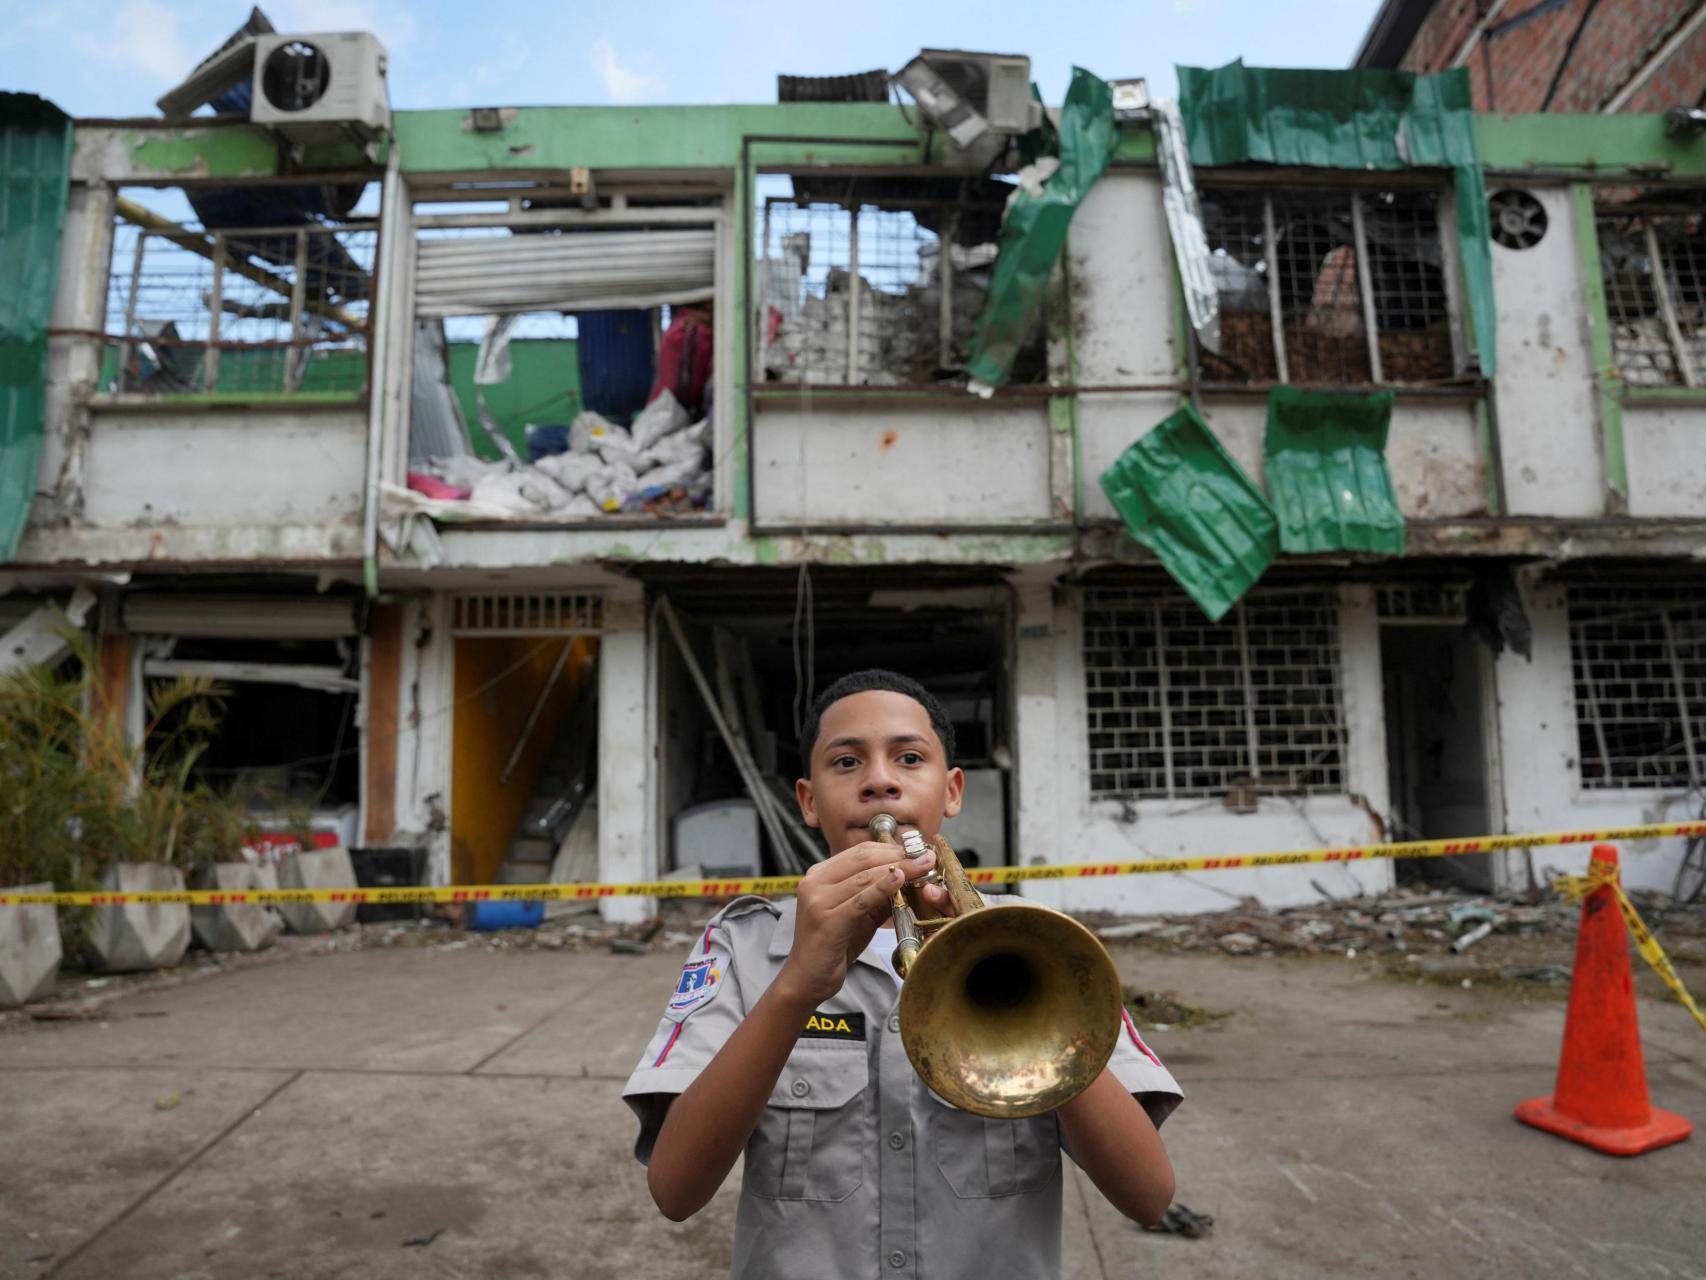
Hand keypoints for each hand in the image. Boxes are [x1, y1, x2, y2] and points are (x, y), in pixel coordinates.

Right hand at [777, 836, 937, 1006]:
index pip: (859, 852)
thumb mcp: (859, 914)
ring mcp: (817, 900)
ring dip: (899, 869)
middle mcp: (814, 882)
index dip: (891, 848)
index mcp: (819, 875)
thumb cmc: (833, 946)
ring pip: (864, 877)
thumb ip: (879, 895)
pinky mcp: (826, 920)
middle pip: (863, 859)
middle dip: (899, 855)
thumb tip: (910, 876)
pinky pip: (860, 900)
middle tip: (926, 856)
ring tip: (923, 867)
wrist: (806, 978)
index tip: (918, 851)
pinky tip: (900, 880)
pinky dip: (882, 888)